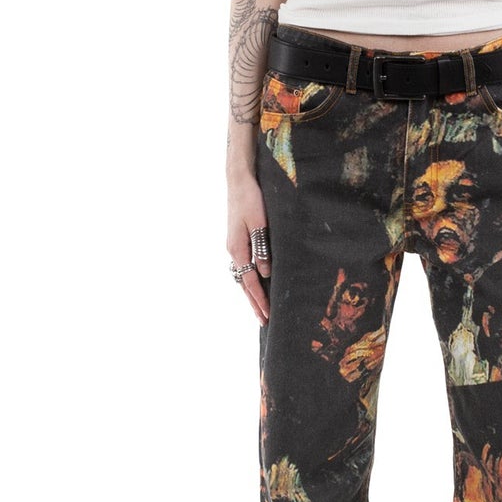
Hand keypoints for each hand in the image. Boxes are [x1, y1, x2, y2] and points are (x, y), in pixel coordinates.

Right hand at [227, 171, 270, 323]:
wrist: (239, 180)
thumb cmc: (251, 198)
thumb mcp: (259, 223)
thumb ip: (262, 249)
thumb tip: (265, 273)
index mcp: (237, 249)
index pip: (249, 282)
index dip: (259, 300)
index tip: (267, 315)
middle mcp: (233, 250)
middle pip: (243, 284)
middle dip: (254, 303)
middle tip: (264, 321)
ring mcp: (234, 245)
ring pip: (242, 276)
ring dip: (251, 293)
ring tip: (260, 308)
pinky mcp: (238, 239)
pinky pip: (244, 266)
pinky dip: (250, 279)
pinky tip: (256, 282)